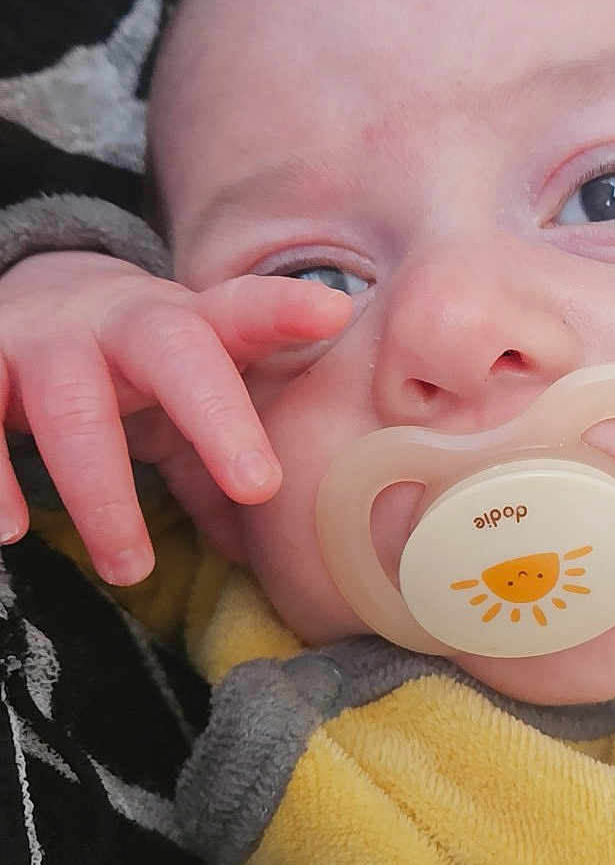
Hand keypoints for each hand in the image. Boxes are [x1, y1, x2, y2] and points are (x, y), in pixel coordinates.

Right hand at [0, 250, 351, 582]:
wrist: (26, 296)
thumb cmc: (125, 368)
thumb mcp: (175, 402)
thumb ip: (215, 467)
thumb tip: (261, 554)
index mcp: (180, 325)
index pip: (238, 312)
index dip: (280, 313)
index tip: (332, 316)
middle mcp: (115, 321)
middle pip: (170, 352)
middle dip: (215, 413)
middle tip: (257, 485)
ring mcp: (42, 340)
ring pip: (71, 408)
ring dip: (102, 493)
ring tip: (129, 567)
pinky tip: (9, 531)